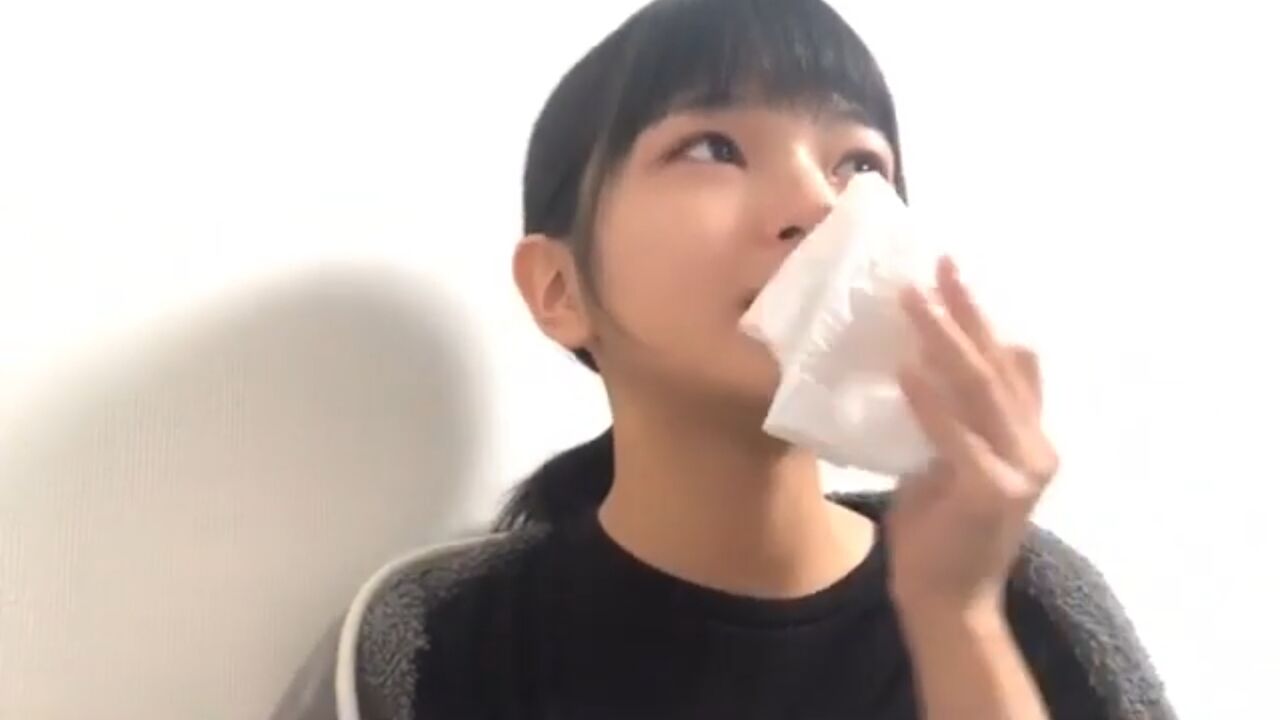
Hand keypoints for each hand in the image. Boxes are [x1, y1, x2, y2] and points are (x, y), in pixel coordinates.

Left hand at [887, 256, 1058, 621]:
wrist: (948, 602)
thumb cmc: (941, 531)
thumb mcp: (951, 463)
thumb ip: (955, 420)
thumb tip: (924, 361)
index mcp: (1030, 436)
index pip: (1013, 363)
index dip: (983, 316)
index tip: (951, 271)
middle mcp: (1036, 447)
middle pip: (998, 363)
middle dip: (967, 309)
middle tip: (937, 263)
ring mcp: (1021, 470)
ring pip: (980, 388)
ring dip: (943, 338)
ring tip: (911, 298)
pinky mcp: (993, 492)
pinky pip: (957, 435)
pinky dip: (931, 401)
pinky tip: (906, 370)